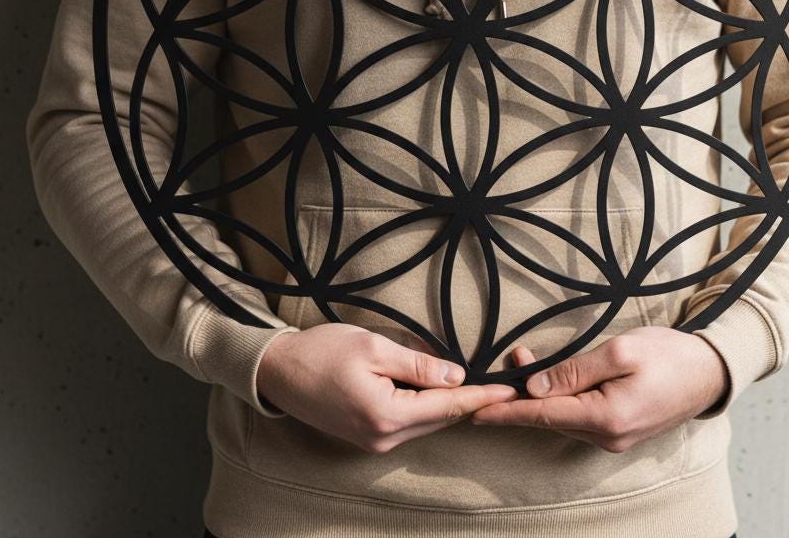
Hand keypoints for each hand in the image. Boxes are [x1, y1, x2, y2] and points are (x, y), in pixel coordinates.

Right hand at [256, 323, 518, 453]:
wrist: (279, 371)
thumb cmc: (322, 352)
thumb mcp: (374, 347)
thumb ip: (418, 366)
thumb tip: (456, 377)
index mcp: (387, 415)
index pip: (447, 406)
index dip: (481, 396)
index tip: (510, 390)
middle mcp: (383, 438)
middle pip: (440, 418)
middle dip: (472, 402)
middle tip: (503, 386)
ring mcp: (374, 441)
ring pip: (426, 422)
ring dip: (451, 405)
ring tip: (481, 388)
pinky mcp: (366, 437)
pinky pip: (409, 423)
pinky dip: (428, 408)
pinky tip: (441, 393)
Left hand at [469, 325, 728, 452]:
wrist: (709, 372)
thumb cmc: (668, 356)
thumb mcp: (620, 352)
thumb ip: (575, 371)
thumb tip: (535, 386)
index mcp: (606, 418)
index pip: (542, 414)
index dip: (506, 411)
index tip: (474, 411)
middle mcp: (606, 436)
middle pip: (549, 415)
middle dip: (519, 395)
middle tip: (500, 365)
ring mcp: (613, 437)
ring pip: (562, 415)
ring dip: (539, 394)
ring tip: (520, 362)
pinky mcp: (618, 429)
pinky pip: (578, 415)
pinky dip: (559, 398)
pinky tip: (550, 380)